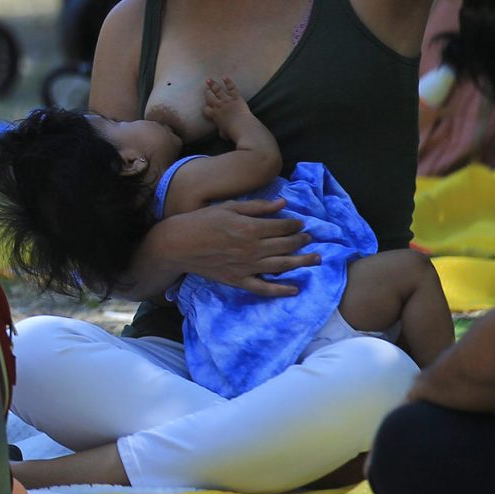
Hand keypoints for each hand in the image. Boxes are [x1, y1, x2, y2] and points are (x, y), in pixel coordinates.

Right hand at [169, 198, 316, 296]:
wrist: (178, 244)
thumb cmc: (201, 221)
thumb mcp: (228, 207)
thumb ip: (257, 206)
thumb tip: (283, 204)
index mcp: (250, 227)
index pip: (282, 226)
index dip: (295, 225)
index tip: (301, 224)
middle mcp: (253, 248)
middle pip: (286, 245)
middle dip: (301, 241)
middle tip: (310, 239)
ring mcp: (246, 266)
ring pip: (282, 266)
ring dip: (302, 262)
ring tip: (316, 259)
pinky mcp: (238, 280)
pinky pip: (264, 288)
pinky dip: (281, 290)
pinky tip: (295, 289)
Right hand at [202, 76, 252, 134]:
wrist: (243, 127)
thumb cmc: (233, 133)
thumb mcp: (223, 134)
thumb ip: (220, 130)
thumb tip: (221, 131)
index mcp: (214, 115)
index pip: (206, 109)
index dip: (206, 108)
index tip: (208, 108)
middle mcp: (218, 106)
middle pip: (209, 97)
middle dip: (207, 93)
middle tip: (206, 90)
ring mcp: (226, 100)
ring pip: (217, 90)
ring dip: (212, 84)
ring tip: (208, 80)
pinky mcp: (236, 97)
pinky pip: (231, 87)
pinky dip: (227, 81)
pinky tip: (224, 77)